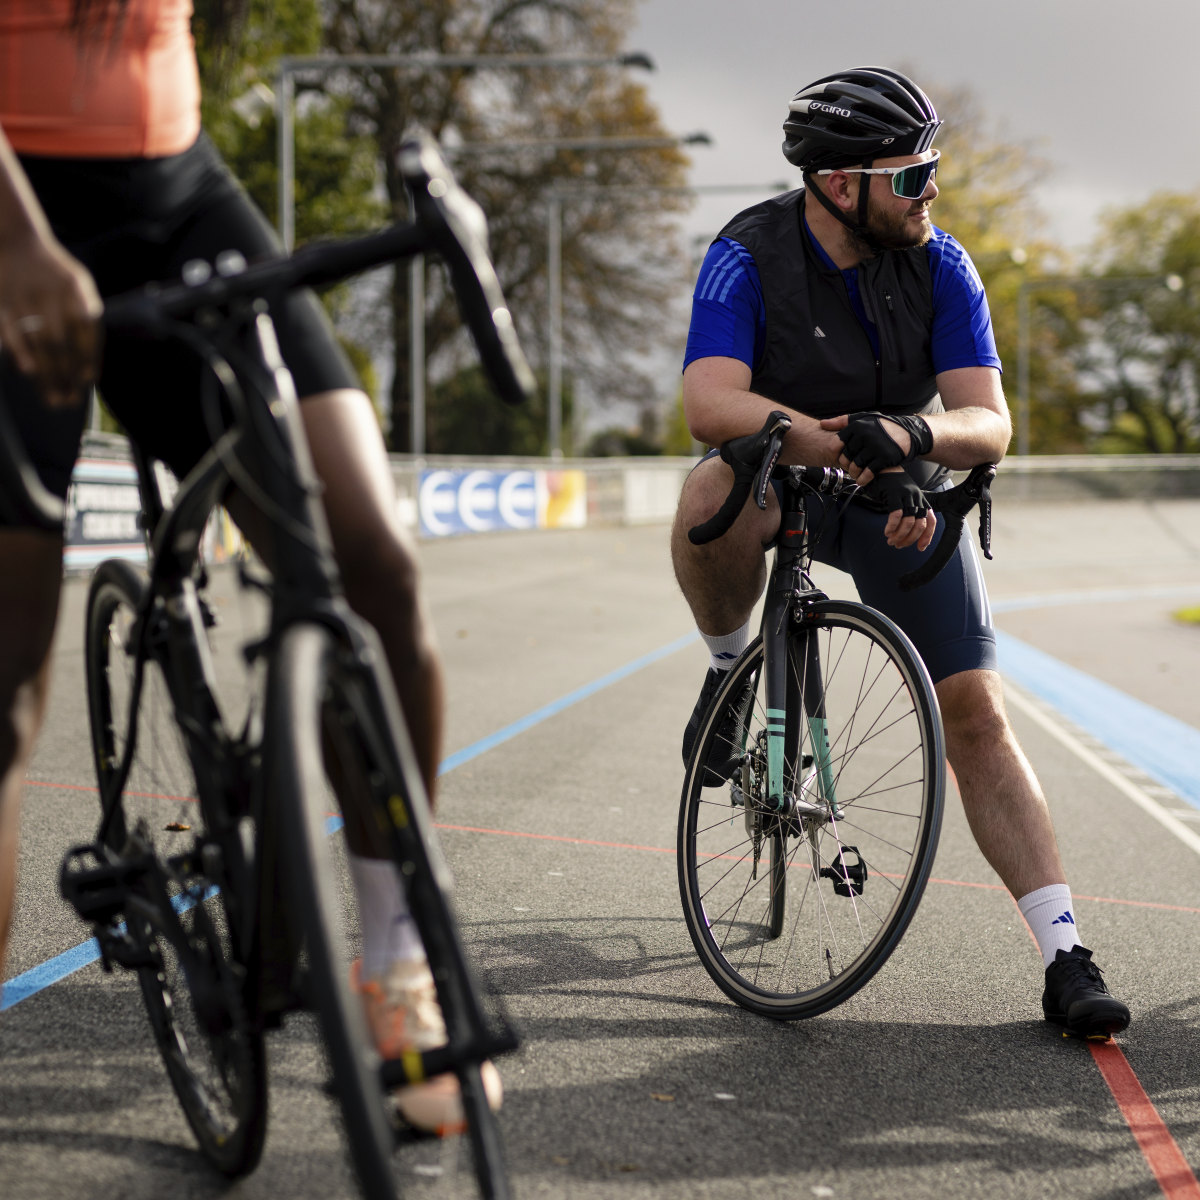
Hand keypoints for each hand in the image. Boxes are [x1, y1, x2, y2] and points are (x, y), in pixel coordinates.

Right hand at [0, 233, 102, 406]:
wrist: (15, 237)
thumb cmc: (52, 269)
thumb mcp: (77, 283)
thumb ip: (86, 311)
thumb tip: (90, 350)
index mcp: (75, 291)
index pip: (85, 331)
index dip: (87, 356)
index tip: (86, 380)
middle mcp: (52, 294)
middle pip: (62, 342)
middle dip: (66, 374)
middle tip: (68, 402)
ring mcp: (25, 297)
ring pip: (38, 341)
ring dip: (47, 371)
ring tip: (53, 398)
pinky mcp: (3, 299)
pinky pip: (10, 328)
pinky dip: (19, 349)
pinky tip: (28, 372)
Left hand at [821, 412, 908, 484]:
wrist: (909, 433)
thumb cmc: (882, 426)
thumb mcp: (863, 419)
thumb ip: (842, 422)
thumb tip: (822, 424)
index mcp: (857, 425)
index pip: (836, 444)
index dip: (837, 453)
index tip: (842, 456)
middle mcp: (866, 435)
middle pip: (845, 457)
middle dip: (846, 464)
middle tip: (851, 466)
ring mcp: (875, 447)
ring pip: (855, 466)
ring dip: (854, 473)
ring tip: (856, 472)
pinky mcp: (884, 458)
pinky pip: (867, 473)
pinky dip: (863, 479)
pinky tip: (862, 480)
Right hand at [861, 470, 937, 550]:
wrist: (880, 466)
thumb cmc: (889, 484)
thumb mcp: (904, 497)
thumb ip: (908, 510)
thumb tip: (907, 529)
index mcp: (920, 500)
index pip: (931, 520)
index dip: (927, 536)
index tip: (919, 548)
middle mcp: (916, 498)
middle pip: (920, 524)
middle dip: (910, 539)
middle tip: (898, 544)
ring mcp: (906, 496)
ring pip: (909, 522)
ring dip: (900, 535)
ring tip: (891, 540)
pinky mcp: (894, 494)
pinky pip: (896, 515)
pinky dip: (892, 526)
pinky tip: (886, 531)